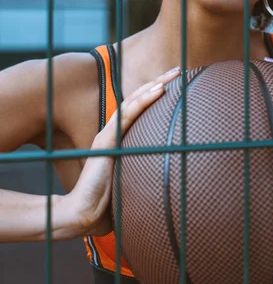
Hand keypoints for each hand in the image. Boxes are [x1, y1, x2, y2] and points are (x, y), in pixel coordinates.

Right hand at [60, 66, 180, 238]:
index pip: (138, 109)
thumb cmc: (107, 200)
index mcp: (117, 138)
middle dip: (158, 82)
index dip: (154, 94)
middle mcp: (112, 132)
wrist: (84, 213)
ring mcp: (108, 134)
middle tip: (178, 70)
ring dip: (154, 86)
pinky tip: (158, 90)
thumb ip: (141, 171)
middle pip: (137, 99)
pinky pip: (128, 115)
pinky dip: (144, 100)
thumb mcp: (129, 178)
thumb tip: (166, 176)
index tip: (174, 84)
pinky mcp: (106, 141)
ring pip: (133, 102)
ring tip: (172, 75)